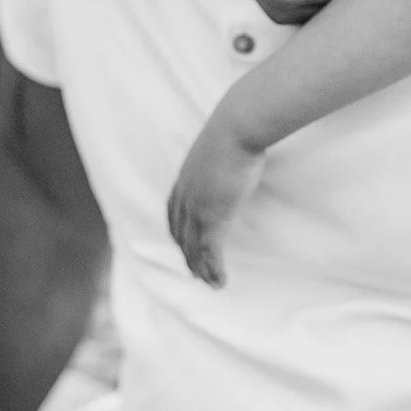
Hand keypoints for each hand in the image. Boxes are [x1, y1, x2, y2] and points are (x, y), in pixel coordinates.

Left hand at [167, 113, 268, 288]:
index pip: (174, 213)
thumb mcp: (222, 142)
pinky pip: (211, 252)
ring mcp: (198, 209)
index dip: (178, 232)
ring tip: (210, 283)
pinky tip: (220, 282)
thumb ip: (222, 153)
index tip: (183, 244)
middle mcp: (186, 197)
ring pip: (194, 249)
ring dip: (201, 270)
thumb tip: (236, 147)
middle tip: (196, 271)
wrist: (237, 127)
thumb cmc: (236, 126)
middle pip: (181, 235)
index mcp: (184, 178)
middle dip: (188, 256)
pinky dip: (214, 270)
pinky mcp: (214, 218)